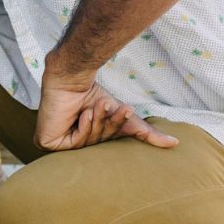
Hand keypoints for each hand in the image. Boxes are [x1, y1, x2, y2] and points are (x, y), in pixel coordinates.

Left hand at [35, 71, 178, 151]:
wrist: (70, 78)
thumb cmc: (92, 95)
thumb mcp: (124, 117)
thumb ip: (146, 133)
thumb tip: (176, 144)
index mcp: (88, 140)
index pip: (110, 142)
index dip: (119, 126)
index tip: (126, 108)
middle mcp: (72, 144)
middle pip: (100, 142)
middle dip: (108, 122)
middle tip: (108, 104)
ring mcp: (59, 145)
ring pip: (89, 143)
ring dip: (97, 121)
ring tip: (95, 105)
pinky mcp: (47, 143)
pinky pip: (74, 145)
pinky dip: (83, 127)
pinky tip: (81, 114)